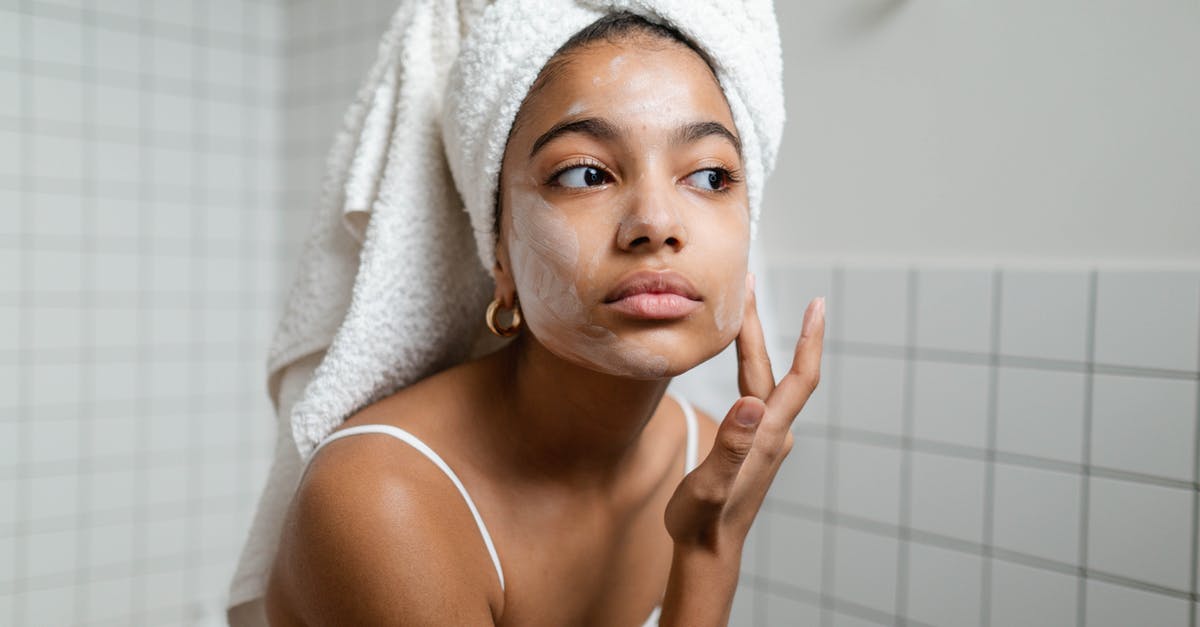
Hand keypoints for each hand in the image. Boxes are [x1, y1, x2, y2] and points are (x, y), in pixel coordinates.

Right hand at [664, 274, 825, 553]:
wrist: (708, 550)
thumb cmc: (703, 522)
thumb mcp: (710, 486)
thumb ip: (730, 446)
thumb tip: (748, 404)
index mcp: (767, 434)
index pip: (799, 377)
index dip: (810, 339)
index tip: (819, 303)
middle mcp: (772, 431)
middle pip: (774, 368)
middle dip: (760, 324)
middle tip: (748, 283)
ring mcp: (764, 437)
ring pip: (764, 378)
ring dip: (753, 342)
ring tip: (739, 308)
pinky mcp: (753, 442)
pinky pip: (755, 391)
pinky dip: (746, 364)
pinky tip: (736, 356)